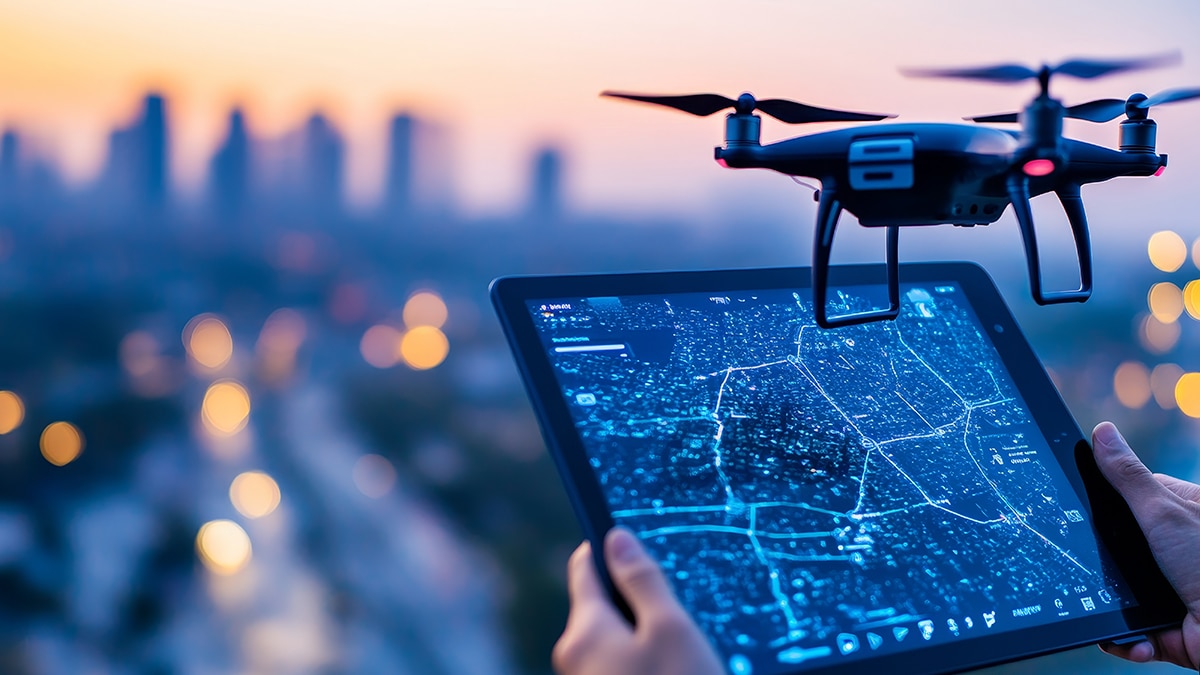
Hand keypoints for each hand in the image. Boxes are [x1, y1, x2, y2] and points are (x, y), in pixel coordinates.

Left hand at [553, 527, 723, 674]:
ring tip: (675, 658)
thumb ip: (643, 580)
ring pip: (612, 636)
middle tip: (673, 627)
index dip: (608, 549)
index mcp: (583, 632)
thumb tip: (617, 537)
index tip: (635, 546)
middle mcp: (572, 655)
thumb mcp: (670, 629)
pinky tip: (666, 672)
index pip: (583, 568)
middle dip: (635, 603)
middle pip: (601, 604)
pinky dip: (640, 659)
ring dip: (641, 635)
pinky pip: (616, 662)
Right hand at [1092, 421, 1199, 669]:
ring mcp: (1170, 589)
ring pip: (1118, 592)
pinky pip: (1131, 630)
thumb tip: (1102, 432)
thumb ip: (1127, 476)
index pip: (1127, 498)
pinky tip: (1133, 639)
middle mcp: (1175, 550)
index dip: (1101, 505)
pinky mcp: (1167, 628)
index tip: (1075, 512)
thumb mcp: (1164, 513)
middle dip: (1100, 564)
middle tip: (1086, 567)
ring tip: (1106, 611)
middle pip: (1115, 546)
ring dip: (1112, 608)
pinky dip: (1127, 638)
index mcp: (1180, 514)